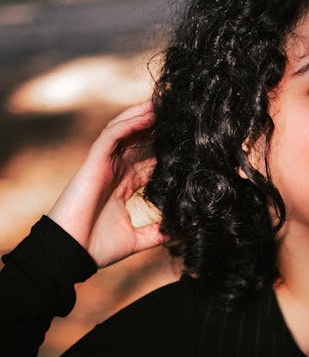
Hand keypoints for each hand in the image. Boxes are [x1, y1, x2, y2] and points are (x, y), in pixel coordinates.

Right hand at [47, 101, 164, 267]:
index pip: (148, 162)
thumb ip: (156, 233)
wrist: (72, 253)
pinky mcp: (94, 162)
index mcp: (124, 186)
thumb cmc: (97, 247)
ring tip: (165, 104)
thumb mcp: (136, 240)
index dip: (166, 151)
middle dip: (156, 126)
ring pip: (124, 130)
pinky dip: (128, 123)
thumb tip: (180, 233)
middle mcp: (114, 171)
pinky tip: (147, 114)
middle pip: (138, 140)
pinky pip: (111, 135)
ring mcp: (103, 165)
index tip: (189, 144)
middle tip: (180, 113)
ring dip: (143, 115)